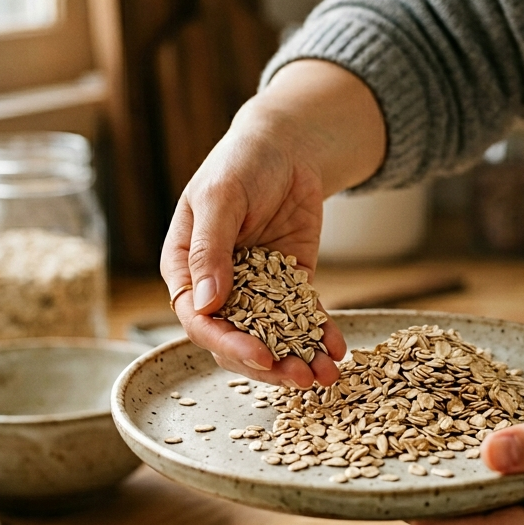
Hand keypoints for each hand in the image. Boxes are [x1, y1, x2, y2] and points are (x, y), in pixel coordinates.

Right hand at [161, 60, 385, 387]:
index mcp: (186, 270)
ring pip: (271, 338)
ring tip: (325, 377)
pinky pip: (302, 319)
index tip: (261, 357)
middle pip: (236, 340)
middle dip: (268, 365)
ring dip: (296, 360)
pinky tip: (337, 350)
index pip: (199, 321)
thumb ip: (210, 250)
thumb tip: (204, 304)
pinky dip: (319, 336)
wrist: (287, 146)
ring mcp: (256, 290)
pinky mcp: (290, 284)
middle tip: (301, 378)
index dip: (228, 343)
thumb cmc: (241, 163)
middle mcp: (218, 288)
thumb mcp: (220, 199)